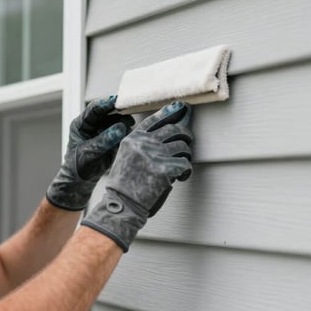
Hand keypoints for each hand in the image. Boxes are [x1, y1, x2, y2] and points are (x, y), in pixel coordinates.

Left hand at [46, 96, 134, 210]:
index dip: (105, 103)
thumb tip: (120, 128)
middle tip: (130, 112)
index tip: (116, 100)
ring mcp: (103, 132)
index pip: (93, 109)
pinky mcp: (112, 139)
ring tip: (130, 126)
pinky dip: (126, 132)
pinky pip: (121, 132)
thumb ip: (103, 140)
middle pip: (108, 113)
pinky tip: (130, 135)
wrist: (80, 181)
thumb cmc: (77, 166)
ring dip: (124, 122)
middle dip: (119, 111)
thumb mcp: (88, 153)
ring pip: (116, 121)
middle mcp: (93, 125)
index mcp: (81, 125)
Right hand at [81, 102, 193, 250]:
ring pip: (183, 146)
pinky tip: (181, 177)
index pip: (155, 119)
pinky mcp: (165, 169)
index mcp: (133, 138)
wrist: (122, 203)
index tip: (181, 107)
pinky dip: (186, 172)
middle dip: (186, 135)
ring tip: (180, 165)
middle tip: (188, 141)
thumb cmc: (125, 184)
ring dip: (186, 156)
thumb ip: (141, 144)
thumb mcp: (126, 156)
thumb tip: (168, 134)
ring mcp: (154, 155)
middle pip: (174, 130)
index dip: (171, 112)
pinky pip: (186, 164)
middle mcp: (143, 143)